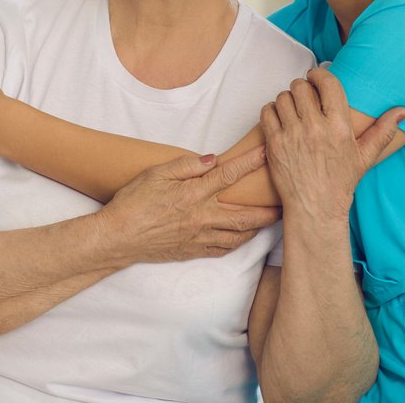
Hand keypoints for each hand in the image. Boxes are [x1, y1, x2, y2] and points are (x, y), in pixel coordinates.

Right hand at [99, 149, 281, 263]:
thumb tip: (212, 159)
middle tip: (286, 203)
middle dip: (268, 209)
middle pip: (245, 214)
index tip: (268, 152)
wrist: (118, 237)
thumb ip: (186, 165)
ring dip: (257, 229)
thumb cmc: (133, 202)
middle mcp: (201, 217)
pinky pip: (222, 249)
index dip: (250, 163)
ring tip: (270, 222)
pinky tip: (241, 238)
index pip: (229, 175)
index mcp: (194, 194)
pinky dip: (236, 243)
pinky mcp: (192, 251)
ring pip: (238, 236)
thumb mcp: (156, 173)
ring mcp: (199, 237)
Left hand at [261, 67, 404, 223]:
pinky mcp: (274, 144)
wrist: (315, 208)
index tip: (316, 77)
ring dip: (287, 99)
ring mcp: (292, 135)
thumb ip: (384, 130)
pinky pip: (267, 112)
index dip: (319, 75)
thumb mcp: (366, 156)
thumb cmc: (341, 182)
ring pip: (283, 97)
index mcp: (339, 127)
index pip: (327, 84)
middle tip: (305, 95)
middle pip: (301, 87)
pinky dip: (272, 111)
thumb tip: (403, 111)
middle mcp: (314, 128)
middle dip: (303, 87)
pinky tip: (280, 118)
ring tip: (293, 108)